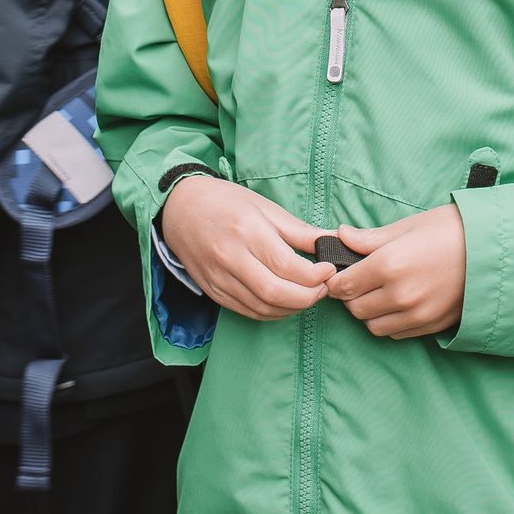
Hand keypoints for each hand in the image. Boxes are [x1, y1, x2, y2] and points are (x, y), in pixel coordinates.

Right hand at [159, 175, 333, 322]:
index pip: (287, 266)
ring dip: (293, 308)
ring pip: (262, 307)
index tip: (328, 270)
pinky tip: (286, 302)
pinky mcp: (213, 291)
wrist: (180, 208)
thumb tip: (333, 241)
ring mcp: (219, 277)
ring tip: (308, 294)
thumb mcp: (265, 207)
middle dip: (308, 296)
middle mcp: (230, 257)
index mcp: (246, 230)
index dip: (314, 275)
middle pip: (275, 292)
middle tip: (323, 287)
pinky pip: (248, 311)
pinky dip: (272, 312)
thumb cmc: (225, 202)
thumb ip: (300, 230)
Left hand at [327, 205, 465, 339]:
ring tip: (380, 292)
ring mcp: (417, 314)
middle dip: (351, 295)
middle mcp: (400, 294)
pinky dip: (390, 321)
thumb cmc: (452, 230)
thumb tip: (341, 236)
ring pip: (372, 325)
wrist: (496, 249)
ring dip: (369, 311)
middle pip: (354, 308)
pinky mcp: (431, 326)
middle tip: (360, 280)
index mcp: (389, 264)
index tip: (338, 273)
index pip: (342, 285)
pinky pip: (396, 333)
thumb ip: (370, 238)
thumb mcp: (408, 226)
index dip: (335, 280)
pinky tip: (398, 302)